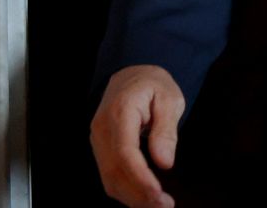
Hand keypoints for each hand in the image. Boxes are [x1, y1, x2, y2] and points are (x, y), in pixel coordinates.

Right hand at [90, 64, 185, 207]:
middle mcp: (102, 129)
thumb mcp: (169, 97)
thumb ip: (166, 129)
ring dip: (132, 198)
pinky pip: (109, 176)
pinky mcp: (101, 149)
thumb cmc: (152, 83)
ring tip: (159, 205)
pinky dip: (125, 192)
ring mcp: (98, 140)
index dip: (140, 177)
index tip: (158, 194)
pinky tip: (144, 199)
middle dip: (139, 194)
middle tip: (165, 205)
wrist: (131, 73)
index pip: (125, 152)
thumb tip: (164, 161)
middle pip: (114, 170)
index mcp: (120, 111)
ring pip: (109, 178)